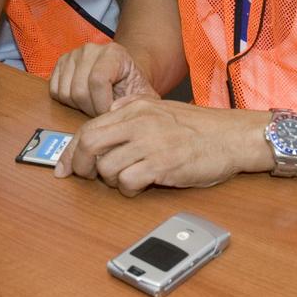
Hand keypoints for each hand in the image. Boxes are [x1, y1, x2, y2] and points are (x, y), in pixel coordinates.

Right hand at [49, 41, 157, 116]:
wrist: (123, 77)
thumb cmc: (132, 88)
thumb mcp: (143, 96)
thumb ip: (138, 105)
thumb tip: (121, 115)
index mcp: (113, 52)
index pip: (98, 80)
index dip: (102, 104)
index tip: (110, 114)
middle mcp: (90, 49)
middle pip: (79, 90)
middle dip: (91, 109)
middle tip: (102, 113)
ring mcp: (72, 55)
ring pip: (65, 93)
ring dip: (79, 107)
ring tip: (94, 106)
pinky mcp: (60, 64)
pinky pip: (55, 92)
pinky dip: (67, 102)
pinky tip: (82, 101)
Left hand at [54, 97, 270, 195]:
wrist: (233, 136)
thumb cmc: (199, 128)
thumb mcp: (161, 108)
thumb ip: (131, 110)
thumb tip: (106, 116)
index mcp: (136, 108)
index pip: (88, 127)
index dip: (71, 151)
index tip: (63, 167)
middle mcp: (139, 122)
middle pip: (89, 143)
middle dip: (81, 165)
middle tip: (89, 177)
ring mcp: (151, 142)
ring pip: (106, 166)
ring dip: (109, 180)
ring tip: (126, 178)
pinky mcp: (163, 164)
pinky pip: (127, 181)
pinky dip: (128, 189)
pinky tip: (140, 185)